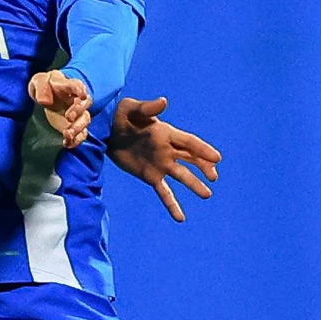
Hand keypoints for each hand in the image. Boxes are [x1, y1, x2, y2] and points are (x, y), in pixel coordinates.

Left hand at [28, 70, 91, 148]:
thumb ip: (41, 87)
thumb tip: (44, 101)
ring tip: (67, 134)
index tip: (82, 96)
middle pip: (84, 104)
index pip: (76, 85)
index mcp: (67, 85)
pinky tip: (67, 143)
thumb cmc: (46, 85)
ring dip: (78, 128)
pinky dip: (76, 140)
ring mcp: (78, 113)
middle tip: (68, 117)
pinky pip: (81, 134)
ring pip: (85, 120)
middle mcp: (76, 99)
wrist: (48, 95)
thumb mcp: (39, 81)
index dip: (80, 90)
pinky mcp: (75, 125)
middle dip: (78, 111)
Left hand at [108, 96, 221, 221]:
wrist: (104, 132)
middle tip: (213, 177)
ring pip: (181, 176)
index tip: (217, 159)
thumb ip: (148, 108)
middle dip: (203, 167)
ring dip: (194, 185)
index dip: (203, 149)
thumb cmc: (119, 116)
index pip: (189, 142)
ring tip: (207, 195)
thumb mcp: (131, 109)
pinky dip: (172, 204)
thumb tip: (164, 101)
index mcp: (166, 133)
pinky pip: (164, 192)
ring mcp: (160, 164)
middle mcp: (167, 150)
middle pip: (191, 159)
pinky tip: (181, 218)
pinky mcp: (150, 176)